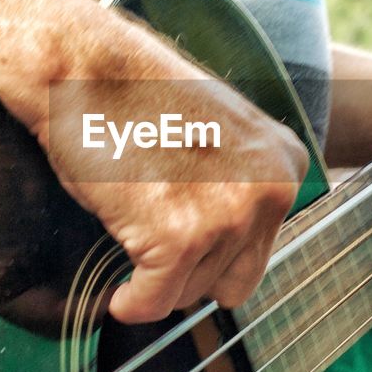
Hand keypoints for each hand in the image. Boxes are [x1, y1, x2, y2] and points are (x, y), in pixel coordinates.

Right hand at [0, 0, 308, 324]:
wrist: (84, 67)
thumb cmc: (136, 96)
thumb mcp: (221, 131)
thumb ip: (243, 181)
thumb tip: (235, 242)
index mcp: (287, 164)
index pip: (260, 248)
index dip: (214, 246)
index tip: (181, 226)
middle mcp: (271, 192)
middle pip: (234, 282)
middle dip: (193, 270)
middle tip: (153, 236)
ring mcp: (229, 216)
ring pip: (192, 294)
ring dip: (157, 277)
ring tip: (131, 227)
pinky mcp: (180, 239)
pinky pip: (154, 304)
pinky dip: (131, 304)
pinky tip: (118, 290)